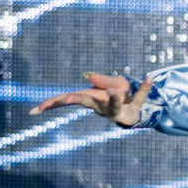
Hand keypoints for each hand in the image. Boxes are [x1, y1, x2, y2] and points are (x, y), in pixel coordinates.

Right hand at [34, 73, 151, 127]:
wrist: (136, 108)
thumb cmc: (119, 94)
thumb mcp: (110, 82)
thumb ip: (100, 79)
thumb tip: (86, 75)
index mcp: (90, 99)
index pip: (68, 100)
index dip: (52, 104)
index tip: (37, 109)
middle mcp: (101, 107)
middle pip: (87, 103)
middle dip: (76, 100)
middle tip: (65, 99)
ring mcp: (117, 111)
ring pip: (113, 106)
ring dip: (113, 98)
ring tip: (113, 89)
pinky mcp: (133, 112)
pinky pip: (139, 98)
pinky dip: (144, 88)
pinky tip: (150, 78)